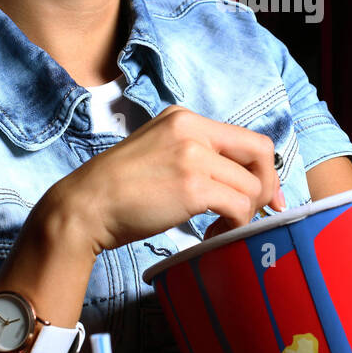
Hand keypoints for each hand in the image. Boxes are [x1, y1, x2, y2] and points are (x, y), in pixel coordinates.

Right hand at [38, 105, 286, 255]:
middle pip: (259, 153)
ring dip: (244, 213)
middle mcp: (192, 129)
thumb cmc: (120, 189)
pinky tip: (212, 234)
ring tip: (220, 227)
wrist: (85, 206)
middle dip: (265, 187)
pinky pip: (239, 206)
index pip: (246, 137)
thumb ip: (195, 154)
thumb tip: (236, 177)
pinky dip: (235, 224)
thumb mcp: (160, 151)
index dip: (264, 168)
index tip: (264, 195)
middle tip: (255, 214)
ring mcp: (193, 156)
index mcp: (185, 119)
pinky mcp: (193, 186)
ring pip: (251, 185)